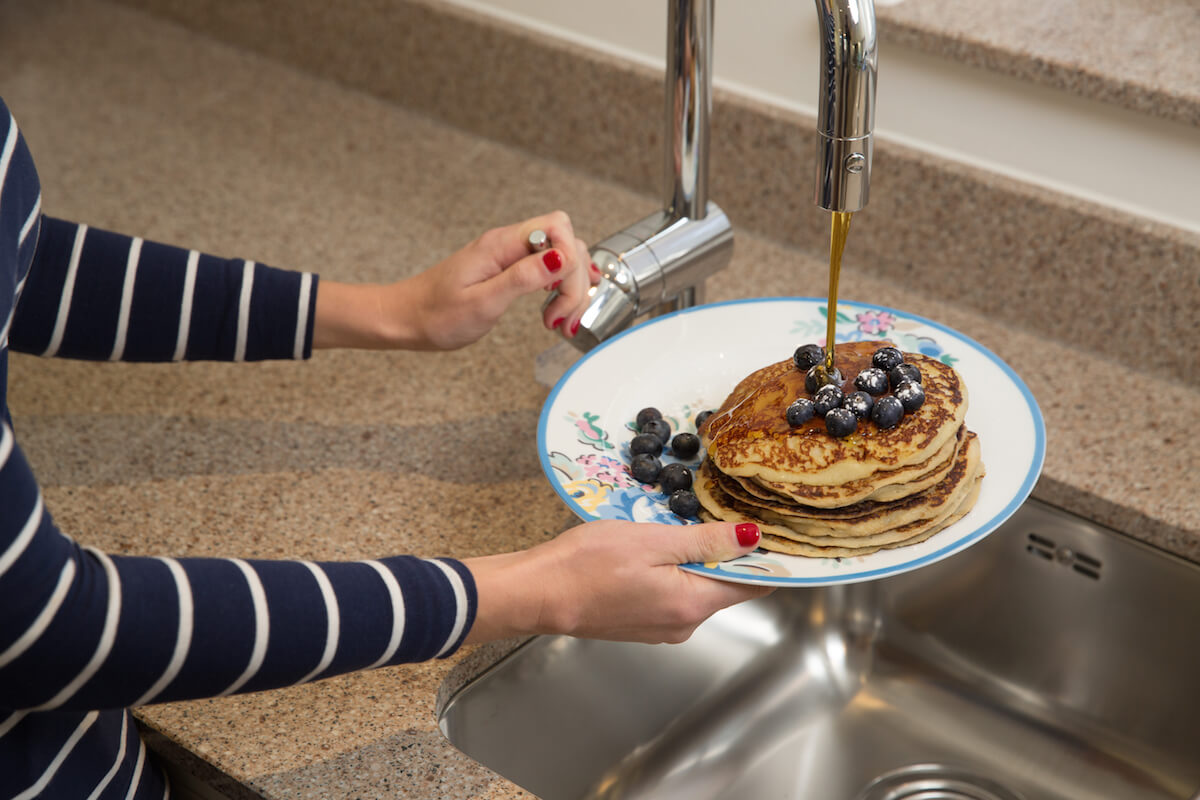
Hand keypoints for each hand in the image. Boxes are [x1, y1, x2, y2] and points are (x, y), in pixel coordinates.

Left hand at [313, 211, 598, 350]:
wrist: (406, 319)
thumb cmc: (436, 315)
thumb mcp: (482, 303)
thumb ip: (523, 278)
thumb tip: (560, 257)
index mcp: (501, 245)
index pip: (559, 229)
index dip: (569, 264)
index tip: (557, 300)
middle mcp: (508, 243)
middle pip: (567, 242)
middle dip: (573, 281)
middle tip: (559, 318)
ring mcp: (509, 255)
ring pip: (561, 256)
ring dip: (568, 288)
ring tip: (555, 319)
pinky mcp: (508, 268)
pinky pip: (547, 267)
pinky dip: (557, 289)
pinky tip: (552, 309)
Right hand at [463, 520, 771, 644]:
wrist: (538, 593)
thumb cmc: (586, 564)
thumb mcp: (651, 540)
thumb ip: (705, 541)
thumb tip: (752, 538)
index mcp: (692, 603)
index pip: (753, 585)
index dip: (764, 556)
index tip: (767, 528)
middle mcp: (684, 624)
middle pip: (725, 585)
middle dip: (722, 552)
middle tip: (707, 513)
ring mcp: (663, 629)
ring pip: (696, 588)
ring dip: (692, 559)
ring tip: (669, 529)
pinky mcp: (643, 625)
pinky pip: (673, 595)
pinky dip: (670, 572)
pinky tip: (648, 551)